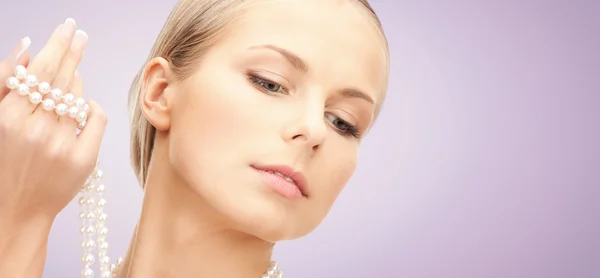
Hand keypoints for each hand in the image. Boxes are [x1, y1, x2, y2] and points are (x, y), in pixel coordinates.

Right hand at [0, 18, 106, 227]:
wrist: (16, 210)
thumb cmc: (4, 160)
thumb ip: (5, 84)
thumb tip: (26, 46)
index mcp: (8, 118)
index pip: (39, 71)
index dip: (56, 45)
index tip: (68, 27)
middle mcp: (35, 130)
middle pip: (61, 79)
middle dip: (72, 51)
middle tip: (79, 33)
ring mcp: (61, 145)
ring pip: (78, 97)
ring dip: (75, 82)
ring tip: (69, 74)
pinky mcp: (83, 159)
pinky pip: (96, 118)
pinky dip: (91, 106)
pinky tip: (84, 104)